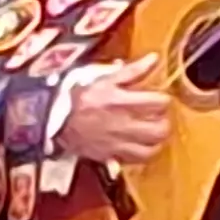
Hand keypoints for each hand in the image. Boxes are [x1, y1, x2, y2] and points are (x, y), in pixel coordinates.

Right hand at [52, 54, 172, 169]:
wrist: (55, 119)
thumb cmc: (81, 96)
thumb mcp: (105, 78)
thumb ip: (132, 70)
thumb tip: (154, 58)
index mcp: (122, 101)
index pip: (159, 103)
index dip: (163, 100)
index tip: (158, 98)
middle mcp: (123, 124)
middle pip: (160, 129)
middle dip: (163, 122)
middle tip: (158, 117)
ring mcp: (118, 143)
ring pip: (152, 149)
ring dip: (156, 141)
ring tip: (152, 133)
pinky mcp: (112, 156)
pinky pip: (137, 160)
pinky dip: (143, 153)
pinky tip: (141, 145)